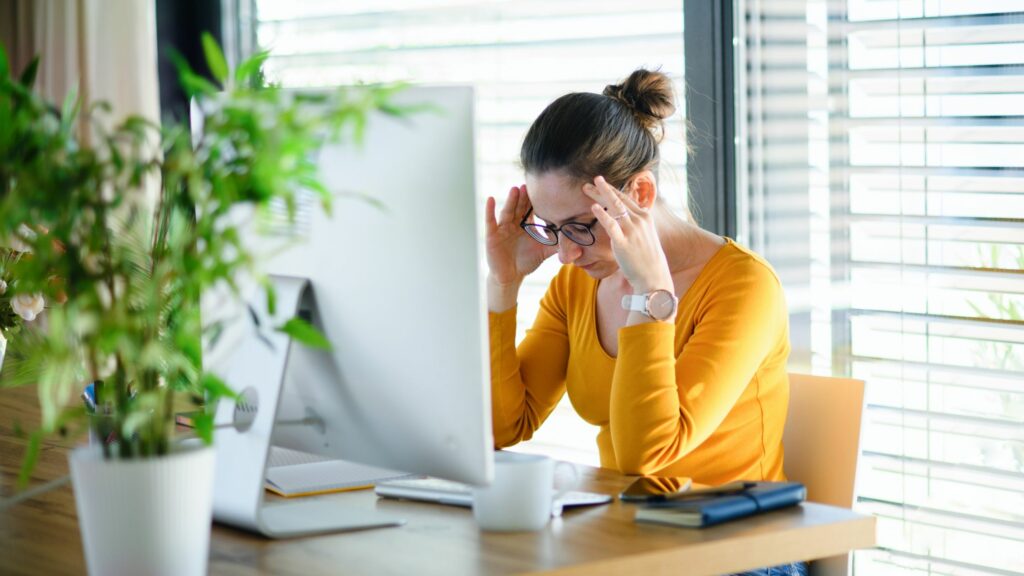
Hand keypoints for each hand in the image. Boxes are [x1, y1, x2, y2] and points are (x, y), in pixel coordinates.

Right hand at [485, 185, 556, 287]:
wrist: (511, 276)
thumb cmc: (526, 262)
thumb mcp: (544, 252)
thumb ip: (558, 246)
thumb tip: (579, 245)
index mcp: (526, 224)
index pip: (530, 209)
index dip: (535, 200)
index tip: (542, 189)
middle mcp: (513, 223)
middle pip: (519, 207)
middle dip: (523, 197)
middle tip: (529, 185)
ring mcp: (502, 228)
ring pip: (507, 211)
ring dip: (510, 200)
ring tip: (515, 189)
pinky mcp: (492, 235)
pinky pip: (490, 221)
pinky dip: (490, 210)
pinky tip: (491, 199)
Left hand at [584, 176, 672, 293]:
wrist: (653, 275)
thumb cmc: (647, 257)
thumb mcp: (646, 234)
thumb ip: (638, 223)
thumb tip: (633, 215)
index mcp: (645, 216)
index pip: (626, 198)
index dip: (613, 190)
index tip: (602, 183)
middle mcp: (639, 220)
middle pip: (619, 199)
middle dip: (604, 188)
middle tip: (592, 179)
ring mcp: (632, 230)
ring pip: (614, 207)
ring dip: (599, 195)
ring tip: (587, 187)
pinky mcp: (623, 242)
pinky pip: (611, 225)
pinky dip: (602, 214)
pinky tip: (593, 207)